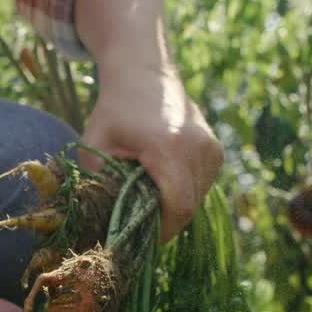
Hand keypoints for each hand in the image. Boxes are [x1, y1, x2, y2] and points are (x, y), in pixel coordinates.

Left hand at [81, 63, 222, 240]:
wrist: (143, 72)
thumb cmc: (114, 109)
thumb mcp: (94, 145)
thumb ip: (97, 184)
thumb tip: (99, 224)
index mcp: (170, 147)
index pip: (177, 208)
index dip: (161, 231)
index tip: (141, 240)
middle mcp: (199, 147)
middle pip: (188, 206)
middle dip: (164, 221)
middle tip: (139, 224)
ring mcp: (212, 148)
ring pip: (198, 198)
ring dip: (174, 206)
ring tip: (148, 196)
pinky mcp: (216, 149)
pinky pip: (202, 185)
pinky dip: (184, 191)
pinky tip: (162, 180)